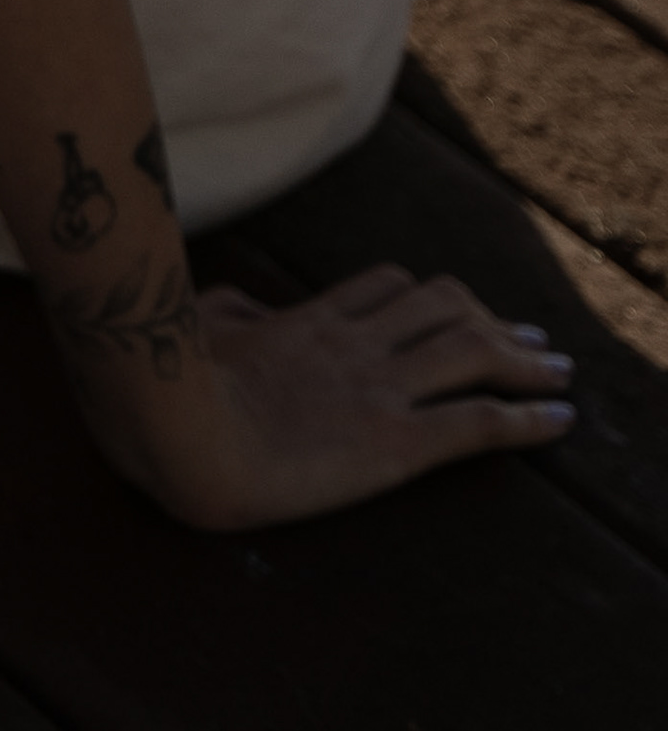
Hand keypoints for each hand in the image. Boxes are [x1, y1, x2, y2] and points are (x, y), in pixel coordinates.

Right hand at [91, 264, 573, 530]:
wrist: (179, 432)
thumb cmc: (172, 384)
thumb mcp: (196, 330)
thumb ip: (231, 310)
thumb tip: (251, 307)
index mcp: (307, 322)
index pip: (386, 289)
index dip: (431, 296)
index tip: (457, 308)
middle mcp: (354, 345)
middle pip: (443, 307)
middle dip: (493, 319)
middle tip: (532, 338)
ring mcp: (377, 389)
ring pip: (472, 350)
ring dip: (524, 358)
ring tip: (558, 370)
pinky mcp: (394, 441)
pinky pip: (476, 422)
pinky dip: (528, 419)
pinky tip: (559, 422)